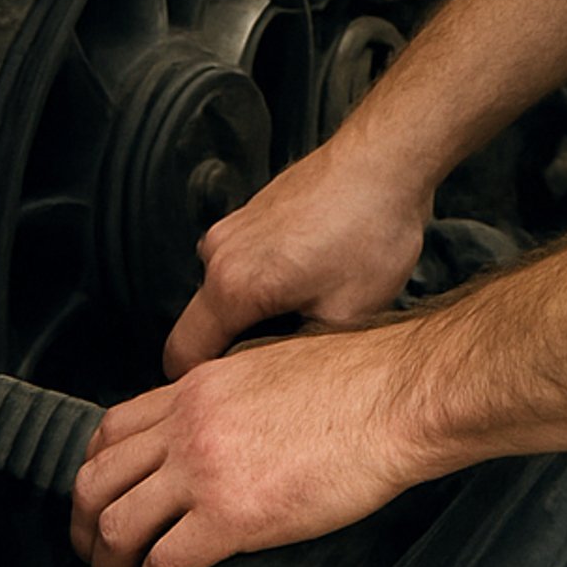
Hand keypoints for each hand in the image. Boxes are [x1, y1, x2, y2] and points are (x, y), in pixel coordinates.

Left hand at [70, 328, 432, 566]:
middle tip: (94, 556)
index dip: (95, 473)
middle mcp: (188, 425)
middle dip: (84, 528)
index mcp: (199, 387)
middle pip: (96, 481)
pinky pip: (163, 565)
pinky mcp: (232, 516)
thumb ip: (231, 396)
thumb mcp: (272, 368)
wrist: (398, 397)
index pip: (112, 429)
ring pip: (116, 526)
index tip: (102, 500)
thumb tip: (225, 427)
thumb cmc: (361, 382)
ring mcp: (205, 470)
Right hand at [163, 135, 430, 377]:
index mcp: (231, 286)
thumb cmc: (370, 229)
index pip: (181, 357)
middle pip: (204, 325)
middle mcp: (218, 254)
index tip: (231, 404)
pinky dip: (264, 282)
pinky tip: (311, 281)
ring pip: (225, 294)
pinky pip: (242, 265)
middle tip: (284, 363)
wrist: (385, 161)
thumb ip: (301, 356)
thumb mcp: (346, 315)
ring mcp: (232, 229)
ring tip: (307, 314)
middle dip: (236, 348)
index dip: (201, 390)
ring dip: (253, 313)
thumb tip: (285, 379)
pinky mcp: (250, 214)